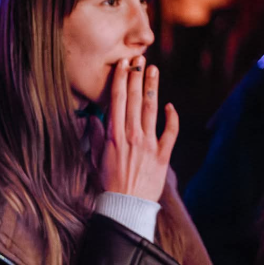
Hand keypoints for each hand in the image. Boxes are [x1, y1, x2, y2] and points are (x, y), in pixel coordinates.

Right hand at [99, 57, 178, 201]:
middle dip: (136, 76)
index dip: (120, 80)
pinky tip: (170, 106)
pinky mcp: (162, 155)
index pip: (118, 100)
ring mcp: (149, 144)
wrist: (126, 205)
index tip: (123, 64)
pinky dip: (172, 117)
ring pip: (152, 109)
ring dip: (152, 87)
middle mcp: (132, 135)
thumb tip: (91, 119)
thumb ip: (95, 137)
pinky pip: (170, 132)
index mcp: (114, 135)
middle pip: (135, 99)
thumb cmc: (107, 184)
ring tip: (153, 71)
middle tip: (139, 58)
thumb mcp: (95, 159)